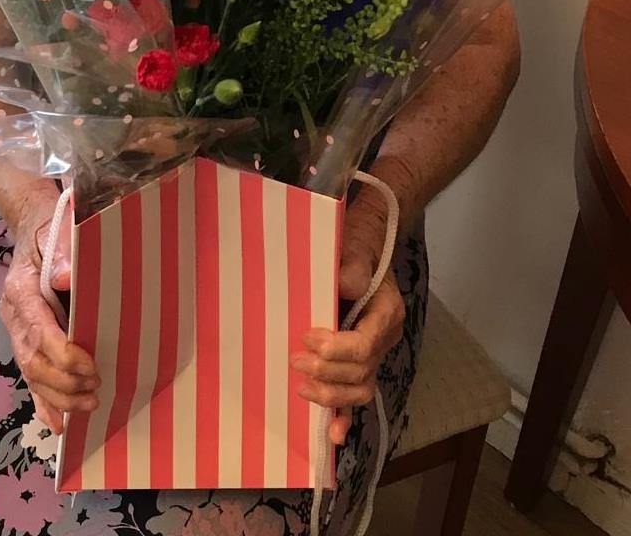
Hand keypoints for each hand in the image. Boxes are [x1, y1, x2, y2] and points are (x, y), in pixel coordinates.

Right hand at [0, 192, 99, 433]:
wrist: (36, 222)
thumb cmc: (53, 224)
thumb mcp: (58, 225)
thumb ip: (63, 247)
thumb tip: (67, 276)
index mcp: (21, 288)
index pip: (38, 331)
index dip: (63, 354)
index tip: (92, 366)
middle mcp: (14, 313)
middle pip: (32, 360)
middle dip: (63, 382)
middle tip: (96, 390)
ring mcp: (17, 327)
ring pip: (30, 373)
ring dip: (58, 396)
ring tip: (88, 405)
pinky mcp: (25, 337)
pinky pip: (30, 374)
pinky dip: (42, 400)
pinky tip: (58, 422)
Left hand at [290, 190, 404, 445]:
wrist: (361, 245)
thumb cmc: (355, 247)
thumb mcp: (353, 248)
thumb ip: (351, 267)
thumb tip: (342, 284)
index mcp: (387, 312)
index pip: (365, 345)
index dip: (335, 348)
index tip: (308, 338)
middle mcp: (385, 338)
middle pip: (361, 371)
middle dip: (327, 372)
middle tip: (295, 361)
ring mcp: (375, 353)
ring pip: (361, 389)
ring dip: (331, 395)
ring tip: (302, 388)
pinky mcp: (360, 362)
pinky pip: (356, 394)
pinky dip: (345, 416)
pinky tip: (333, 436)